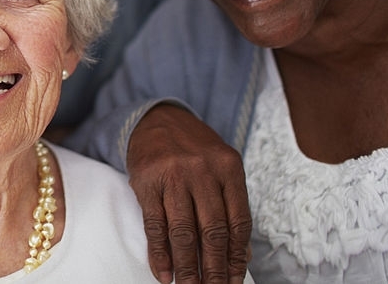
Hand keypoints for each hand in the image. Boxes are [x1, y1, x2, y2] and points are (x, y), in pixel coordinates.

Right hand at [126, 105, 250, 283]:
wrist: (157, 119)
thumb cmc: (193, 149)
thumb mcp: (220, 167)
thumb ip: (231, 204)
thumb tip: (241, 254)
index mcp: (228, 167)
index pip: (238, 221)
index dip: (238, 256)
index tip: (235, 280)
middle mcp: (202, 170)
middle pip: (212, 231)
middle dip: (215, 268)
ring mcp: (173, 176)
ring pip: (183, 232)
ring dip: (187, 267)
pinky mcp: (146, 182)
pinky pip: (155, 225)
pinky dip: (159, 253)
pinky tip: (164, 272)